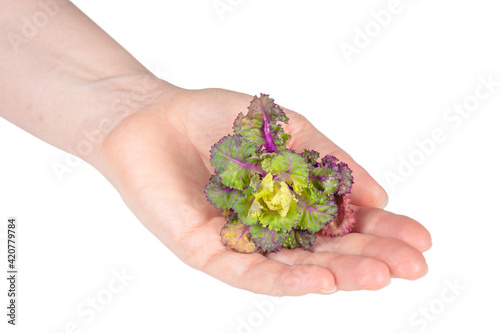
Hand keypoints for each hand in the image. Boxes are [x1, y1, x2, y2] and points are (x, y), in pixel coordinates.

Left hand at [97, 87, 431, 295]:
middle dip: (370, 258)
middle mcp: (270, 229)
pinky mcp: (207, 252)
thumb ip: (330, 161)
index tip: (421, 238)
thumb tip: (381, 194)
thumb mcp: (289, 130)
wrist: (154, 115)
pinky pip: (248, 272)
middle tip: (413, 267)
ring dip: (338, 274)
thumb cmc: (218, 120)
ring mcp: (240, 244)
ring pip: (293, 269)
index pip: (344, 223)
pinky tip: (322, 281)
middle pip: (326, 252)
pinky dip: (285, 279)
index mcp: (291, 202)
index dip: (382, 231)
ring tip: (379, 276)